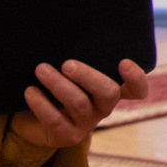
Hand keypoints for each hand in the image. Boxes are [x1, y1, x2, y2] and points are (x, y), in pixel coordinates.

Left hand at [8, 58, 147, 149]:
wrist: (33, 122)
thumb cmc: (56, 88)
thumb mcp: (71, 75)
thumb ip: (77, 61)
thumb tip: (66, 29)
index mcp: (111, 91)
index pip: (136, 89)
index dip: (135, 78)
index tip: (123, 62)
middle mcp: (104, 108)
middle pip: (108, 93)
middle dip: (88, 77)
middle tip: (67, 64)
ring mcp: (87, 125)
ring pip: (78, 103)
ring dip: (58, 84)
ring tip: (41, 69)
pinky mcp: (67, 137)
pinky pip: (55, 120)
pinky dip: (41, 103)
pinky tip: (30, 91)